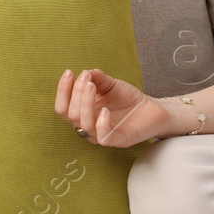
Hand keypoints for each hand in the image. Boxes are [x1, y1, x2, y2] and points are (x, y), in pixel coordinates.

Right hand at [54, 68, 172, 148]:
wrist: (151, 108)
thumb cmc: (127, 98)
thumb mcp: (110, 84)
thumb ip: (97, 78)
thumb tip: (85, 72)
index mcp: (83, 114)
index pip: (62, 108)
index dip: (62, 91)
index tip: (69, 72)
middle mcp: (89, 126)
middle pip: (71, 115)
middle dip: (76, 94)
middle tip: (86, 79)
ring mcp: (102, 135)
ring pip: (84, 125)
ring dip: (85, 103)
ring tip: (92, 86)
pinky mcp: (119, 140)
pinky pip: (104, 138)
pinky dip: (101, 124)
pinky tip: (105, 110)